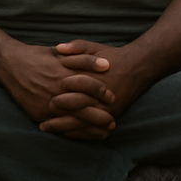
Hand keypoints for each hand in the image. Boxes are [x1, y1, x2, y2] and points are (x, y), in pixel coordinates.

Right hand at [0, 40, 113, 134]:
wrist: (9, 64)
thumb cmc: (37, 56)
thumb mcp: (60, 53)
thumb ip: (84, 58)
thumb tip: (107, 64)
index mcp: (63, 74)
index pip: (89, 85)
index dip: (102, 92)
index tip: (112, 98)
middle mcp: (56, 91)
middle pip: (84, 107)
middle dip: (101, 116)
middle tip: (112, 121)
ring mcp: (47, 105)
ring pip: (73, 121)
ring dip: (90, 128)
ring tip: (104, 132)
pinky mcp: (39, 115)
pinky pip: (59, 128)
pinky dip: (73, 133)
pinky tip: (84, 135)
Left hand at [37, 40, 156, 139]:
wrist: (138, 67)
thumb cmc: (112, 56)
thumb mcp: (93, 47)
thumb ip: (76, 47)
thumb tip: (57, 48)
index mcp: (93, 78)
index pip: (74, 89)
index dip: (59, 95)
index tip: (46, 100)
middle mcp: (100, 96)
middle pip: (77, 110)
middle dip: (59, 116)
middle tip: (43, 121)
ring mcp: (107, 108)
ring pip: (84, 123)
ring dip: (65, 128)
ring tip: (47, 128)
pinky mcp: (112, 115)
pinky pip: (94, 129)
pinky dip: (79, 132)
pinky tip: (65, 133)